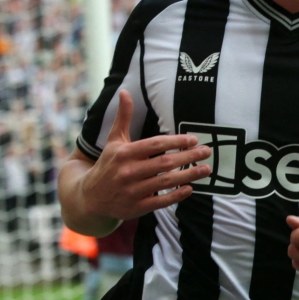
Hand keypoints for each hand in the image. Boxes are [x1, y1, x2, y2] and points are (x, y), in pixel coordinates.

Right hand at [78, 90, 211, 221]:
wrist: (91, 197)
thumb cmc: (108, 164)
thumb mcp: (113, 140)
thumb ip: (123, 117)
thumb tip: (124, 92)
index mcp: (124, 153)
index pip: (155, 144)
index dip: (175, 141)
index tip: (193, 139)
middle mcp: (128, 172)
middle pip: (164, 163)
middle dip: (188, 157)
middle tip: (207, 151)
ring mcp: (132, 191)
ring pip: (166, 182)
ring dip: (189, 175)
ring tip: (206, 169)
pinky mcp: (136, 207)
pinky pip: (160, 201)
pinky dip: (176, 195)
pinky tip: (190, 188)